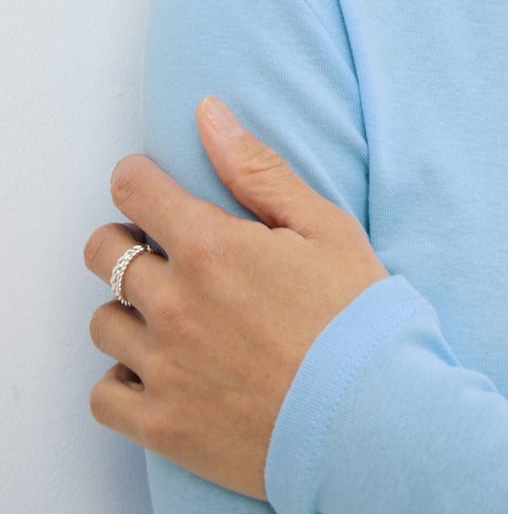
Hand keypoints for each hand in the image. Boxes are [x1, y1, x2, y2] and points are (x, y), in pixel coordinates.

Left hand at [83, 96, 389, 498]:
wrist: (374, 420)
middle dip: (125, 238)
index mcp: (211, 248)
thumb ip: (257, 169)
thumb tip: (207, 113)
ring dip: (128, 308)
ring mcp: (165, 369)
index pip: (133, 190)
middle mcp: (175, 305)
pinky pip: (104, 393)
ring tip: (171, 313)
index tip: (148, 185)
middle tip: (162, 250)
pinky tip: (160, 367)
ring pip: (102, 321)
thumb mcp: (323, 227)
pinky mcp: (163, 426)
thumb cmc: (356, 320)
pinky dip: (123, 377)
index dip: (137, 178)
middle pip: (102, 251)